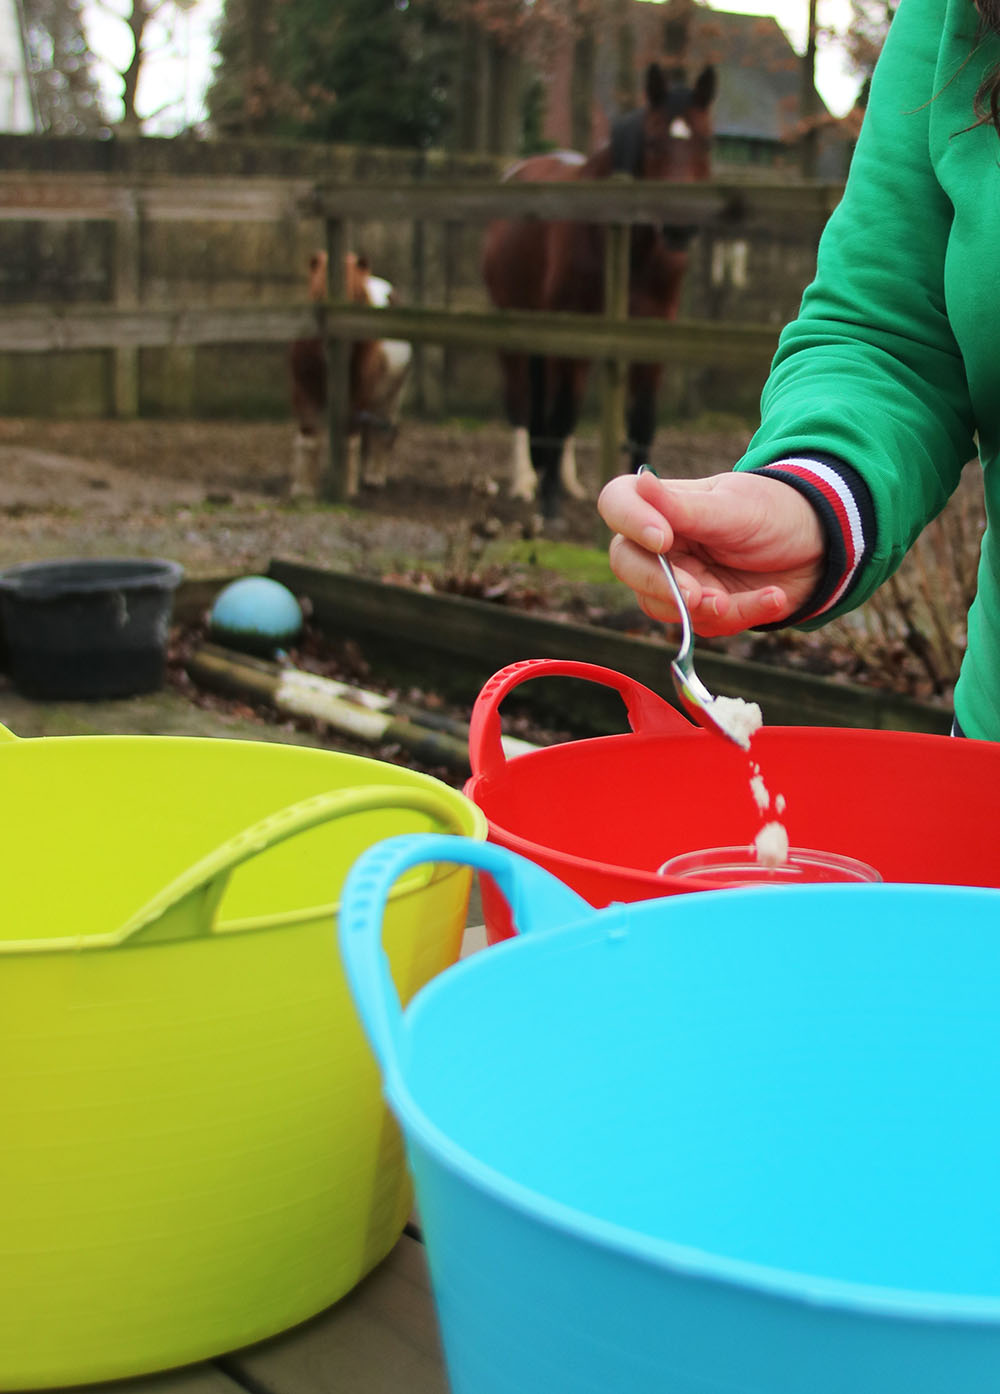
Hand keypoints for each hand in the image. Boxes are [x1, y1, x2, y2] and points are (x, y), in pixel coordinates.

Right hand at [598, 469, 825, 636]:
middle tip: (698, 594)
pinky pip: (705, 625)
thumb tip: (640, 482)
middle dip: (662, 585)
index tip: (664, 539)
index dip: (629, 522)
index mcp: (662, 504)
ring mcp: (677, 579)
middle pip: (626, 564)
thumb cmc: (774, 512)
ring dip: (707, 608)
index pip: (616, 504)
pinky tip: (772, 598)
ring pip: (661, 605)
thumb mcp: (734, 507)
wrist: (819, 546)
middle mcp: (660, 543)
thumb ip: (683, 507)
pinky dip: (742, 615)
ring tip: (752, 596)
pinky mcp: (701, 610)